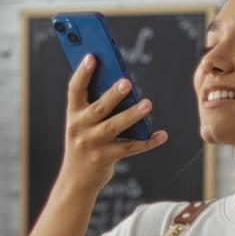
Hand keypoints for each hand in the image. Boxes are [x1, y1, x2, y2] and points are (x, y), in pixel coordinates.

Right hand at [57, 54, 167, 193]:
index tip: (92, 56)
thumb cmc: (84, 142)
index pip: (75, 89)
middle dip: (113, 95)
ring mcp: (91, 144)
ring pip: (114, 127)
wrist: (76, 179)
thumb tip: (122, 83)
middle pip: (98, 108)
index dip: (83, 72)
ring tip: (147, 104)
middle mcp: (79, 128)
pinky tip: (161, 135)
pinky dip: (147, 142)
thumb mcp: (83, 123)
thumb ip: (96, 105)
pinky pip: (129, 148)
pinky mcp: (104, 159)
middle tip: (128, 82)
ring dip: (131, 115)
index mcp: (73, 114)